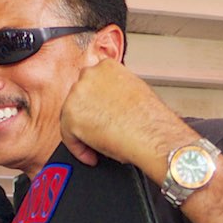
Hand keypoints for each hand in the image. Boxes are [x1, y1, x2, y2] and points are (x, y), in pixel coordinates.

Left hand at [59, 59, 179, 168]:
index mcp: (107, 66)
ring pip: (72, 116)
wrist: (153, 135)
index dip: (97, 103)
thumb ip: (117, 92)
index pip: (93, 84)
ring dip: (83, 132)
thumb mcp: (136, 92)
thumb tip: (110, 104)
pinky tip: (92, 155)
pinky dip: (79, 149)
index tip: (102, 114)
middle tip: (101, 131)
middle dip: (89, 116)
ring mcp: (78, 95)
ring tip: (100, 144)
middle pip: (80, 99)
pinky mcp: (71, 117)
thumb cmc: (152, 119)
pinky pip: (69, 136)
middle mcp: (89, 76)